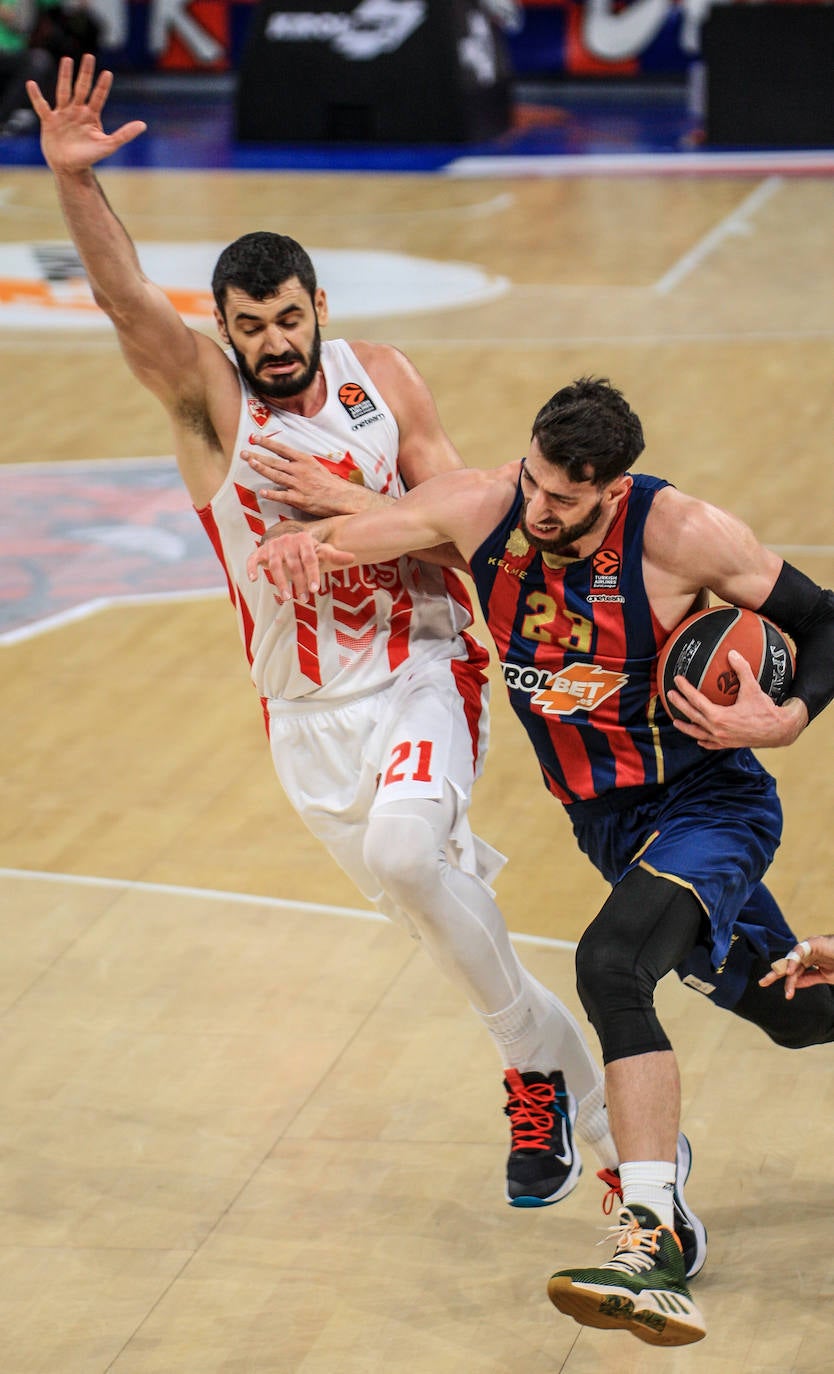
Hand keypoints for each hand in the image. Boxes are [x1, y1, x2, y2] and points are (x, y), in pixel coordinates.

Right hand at [26, 54, 146, 174]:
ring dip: (65, 76)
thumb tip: (143, 125)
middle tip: (89, 56)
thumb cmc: (89, 157)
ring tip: (67, 60)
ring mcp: (63, 114)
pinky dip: (36, 96)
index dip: (102, 86)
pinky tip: (31, 83)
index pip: (98, 97)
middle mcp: (77, 111)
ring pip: (63, 91)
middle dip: (85, 73)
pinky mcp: (49, 121)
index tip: (107, 73)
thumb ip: (124, 134)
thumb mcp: (108, 145)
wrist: (70, 168)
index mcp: (91, 116)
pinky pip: (41, 106)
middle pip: (81, 88)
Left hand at [242, 435, 371, 516]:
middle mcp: (299, 470)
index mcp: (304, 460)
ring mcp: (298, 484)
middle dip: (258, 456)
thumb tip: (286, 460)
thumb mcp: (316, 466)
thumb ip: (300, 463)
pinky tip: (262, 492)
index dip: (267, 443)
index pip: (282, 449)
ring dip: (262, 469)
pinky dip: (272, 494)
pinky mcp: (299, 499)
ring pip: (276, 475)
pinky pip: (283, 496)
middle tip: (243, 453)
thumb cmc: (329, 483)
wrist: (342, 497)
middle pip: (275, 461)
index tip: (255, 438)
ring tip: (250, 463)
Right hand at [247, 528, 354, 602]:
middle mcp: (287, 541)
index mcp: (304, 540)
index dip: (312, 574)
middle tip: (305, 599)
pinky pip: (254, 559)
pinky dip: (251, 567)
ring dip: (280, 582)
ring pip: (275, 565)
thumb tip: (352, 558)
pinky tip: (253, 579)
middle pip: (293, 564)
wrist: (286, 538)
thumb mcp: (320, 550)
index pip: (309, 558)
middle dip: (299, 583)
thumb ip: (333, 555)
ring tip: (287, 598)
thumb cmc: (306, 549)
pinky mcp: (261, 551)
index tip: (316, 589)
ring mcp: (273, 546)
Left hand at [667, 649, 806, 748]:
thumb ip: (742, 670)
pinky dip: (702, 740)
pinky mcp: (728, 745)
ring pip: (698, 733)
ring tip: (676, 721)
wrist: (778, 731)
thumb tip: (732, 653)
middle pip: (692, 716)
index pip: (696, 701)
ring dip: (686, 727)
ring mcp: (721, 739)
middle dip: (679, 705)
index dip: (685, 690)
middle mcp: (717, 730)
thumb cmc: (765, 710)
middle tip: (669, 695)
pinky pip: (711, 744)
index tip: (677, 680)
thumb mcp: (753, 688)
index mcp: (719, 717)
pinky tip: (698, 738)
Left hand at [758, 935, 833, 998]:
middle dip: (775, 973)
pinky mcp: (812, 942)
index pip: (794, 972)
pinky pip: (799, 951)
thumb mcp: (825, 976)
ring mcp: (809, 947)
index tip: (787, 996)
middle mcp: (806, 953)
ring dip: (785, 972)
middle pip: (787, 964)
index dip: (788, 983)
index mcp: (809, 961)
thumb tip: (794, 985)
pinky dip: (793, 960)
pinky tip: (789, 972)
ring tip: (782, 985)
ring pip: (792, 960)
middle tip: (762, 983)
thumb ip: (810, 979)